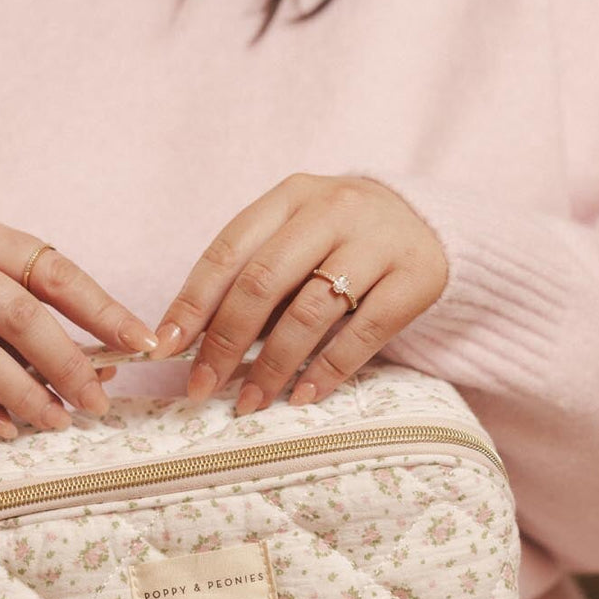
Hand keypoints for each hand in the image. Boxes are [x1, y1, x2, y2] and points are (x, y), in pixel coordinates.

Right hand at [0, 210, 157, 437]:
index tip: (142, 344)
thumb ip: (35, 311)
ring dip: (25, 395)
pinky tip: (4, 428)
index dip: (103, 310)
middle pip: (17, 315)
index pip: (53, 271)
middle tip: (96, 403)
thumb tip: (107, 367)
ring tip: (57, 422)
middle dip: (67, 364)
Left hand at [151, 174, 447, 411]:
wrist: (432, 225)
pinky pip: (365, 332)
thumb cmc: (341, 241)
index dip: (193, 302)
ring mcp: (378, 242)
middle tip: (202, 387)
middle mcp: (333, 210)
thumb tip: (191, 343)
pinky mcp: (417, 277)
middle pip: (264, 281)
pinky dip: (328, 369)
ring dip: (273, 365)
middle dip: (225, 342)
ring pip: (311, 310)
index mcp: (291, 197)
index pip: (229, 250)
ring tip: (251, 402)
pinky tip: (303, 396)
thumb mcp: (295, 239)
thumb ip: (251, 279)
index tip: (166, 348)